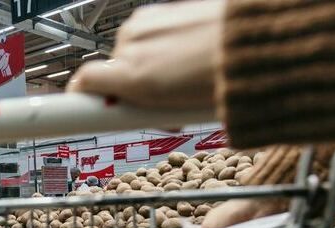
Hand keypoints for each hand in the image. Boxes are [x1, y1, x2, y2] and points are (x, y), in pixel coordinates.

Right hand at [67, 0, 223, 109]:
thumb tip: (130, 110)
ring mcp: (147, 22)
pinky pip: (151, 33)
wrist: (255, 43)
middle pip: (114, 70)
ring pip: (134, 51)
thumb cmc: (222, 77)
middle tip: (160, 104)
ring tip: (182, 78)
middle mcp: (132, 43)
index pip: (84, 82)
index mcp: (132, 74)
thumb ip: (142, 109)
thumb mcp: (176, 109)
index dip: (79, 96)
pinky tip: (188, 57)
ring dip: (150, 66)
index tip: (80, 107)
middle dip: (131, 88)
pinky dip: (163, 46)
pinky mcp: (164, 9)